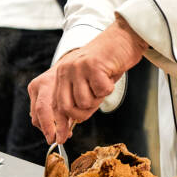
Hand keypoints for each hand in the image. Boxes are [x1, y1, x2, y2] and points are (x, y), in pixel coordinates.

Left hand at [29, 18, 147, 143]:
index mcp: (61, 74)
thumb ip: (77, 98)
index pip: (53, 105)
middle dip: (82, 113)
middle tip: (96, 101)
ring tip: (103, 83)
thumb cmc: (108, 63)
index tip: (60, 139)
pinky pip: (101, 91)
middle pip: (67, 107)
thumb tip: (69, 125)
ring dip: (98, 98)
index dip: (57, 124)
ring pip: (84, 102)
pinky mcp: (93, 65)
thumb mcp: (87, 81)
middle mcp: (65, 70)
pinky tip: (110, 74)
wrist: (124, 38)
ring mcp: (78, 67)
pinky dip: (109, 88)